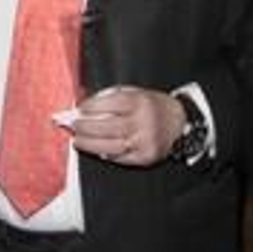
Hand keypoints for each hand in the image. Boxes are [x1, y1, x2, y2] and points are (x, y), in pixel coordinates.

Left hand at [69, 86, 185, 167]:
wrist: (180, 123)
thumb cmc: (153, 106)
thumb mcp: (136, 93)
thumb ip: (112, 97)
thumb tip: (84, 105)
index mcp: (141, 102)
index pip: (110, 104)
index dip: (91, 107)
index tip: (78, 109)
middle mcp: (143, 122)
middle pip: (107, 127)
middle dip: (85, 127)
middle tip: (72, 126)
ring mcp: (144, 142)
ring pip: (110, 146)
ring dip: (89, 144)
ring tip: (77, 141)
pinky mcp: (145, 157)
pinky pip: (120, 158)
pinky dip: (105, 154)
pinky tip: (95, 150)